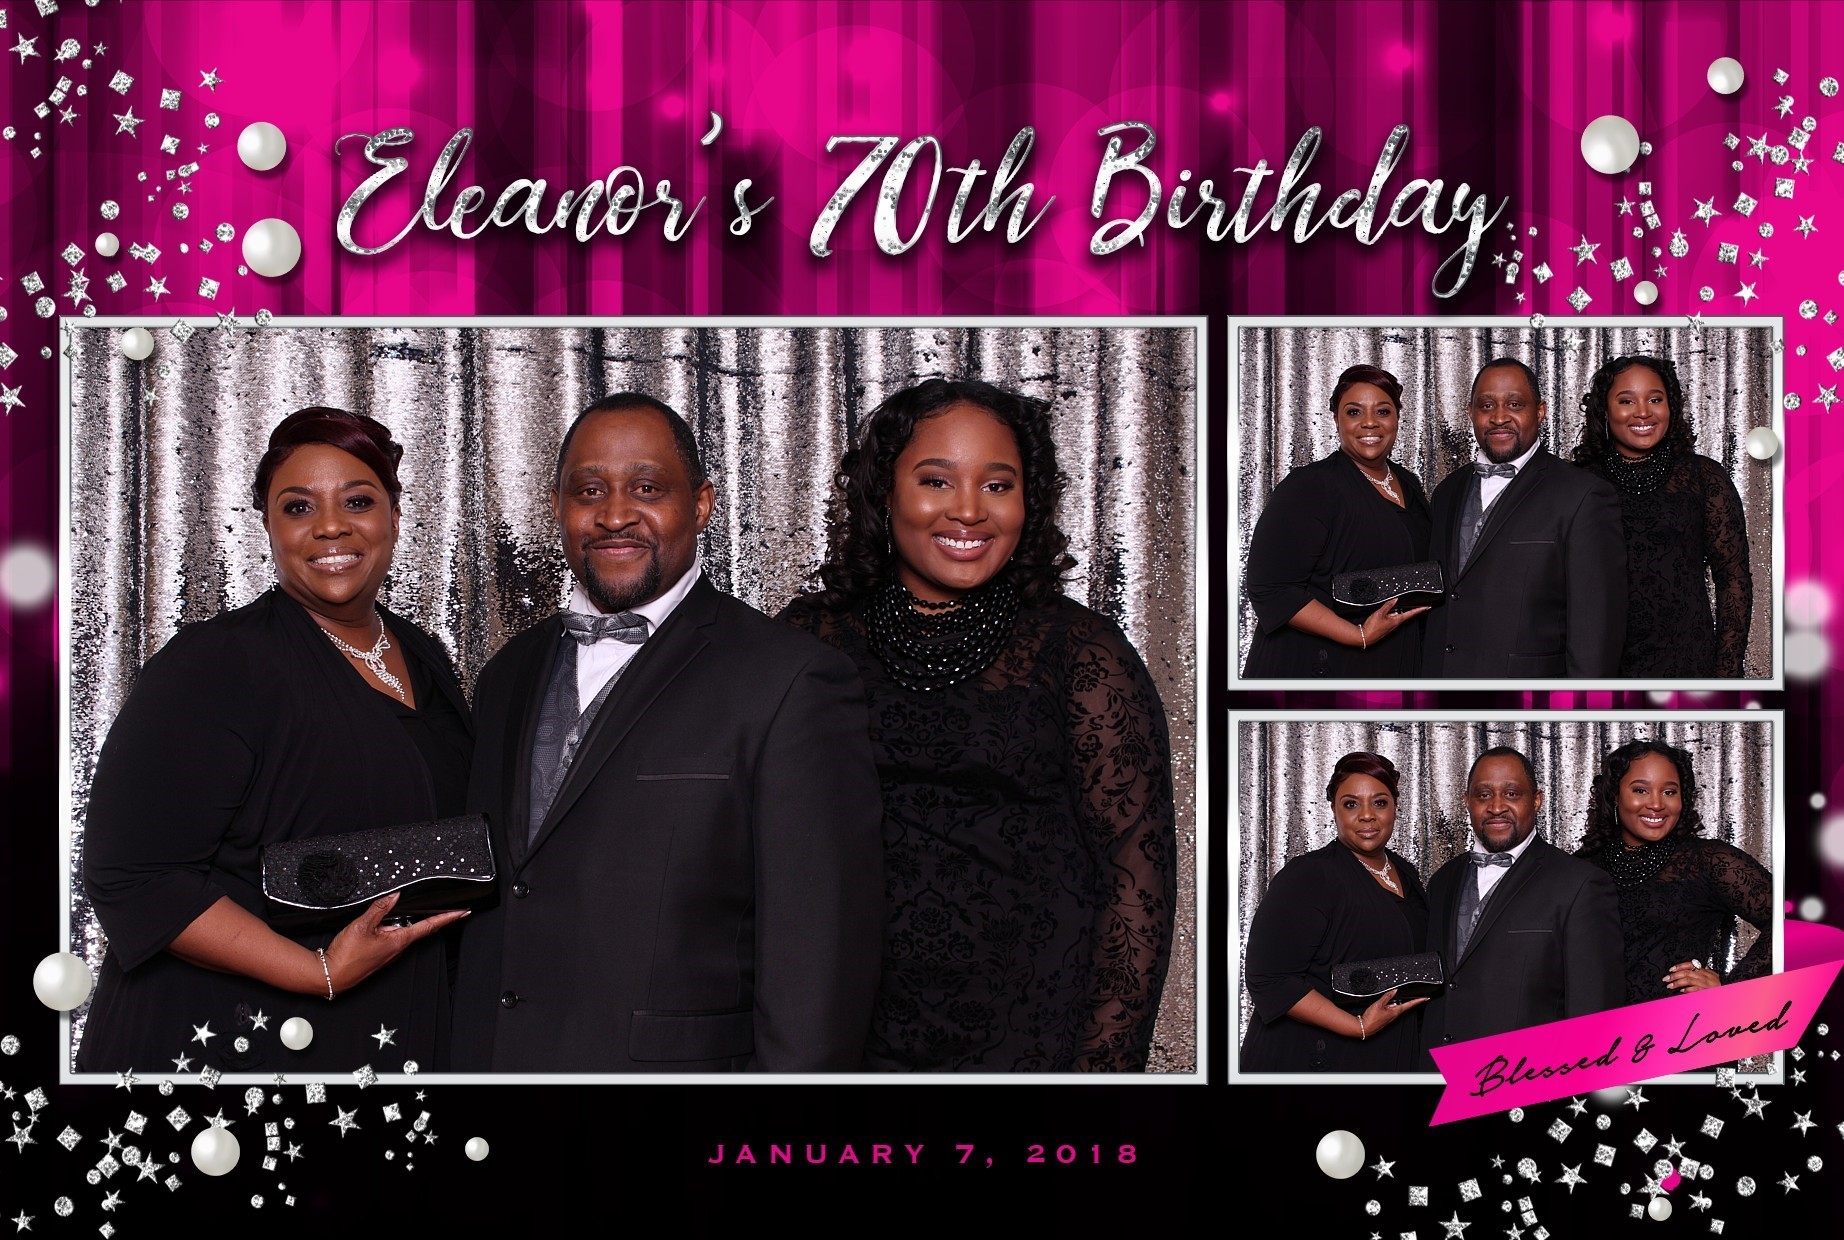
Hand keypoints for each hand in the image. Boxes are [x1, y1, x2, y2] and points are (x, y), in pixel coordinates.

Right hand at [322, 893, 468, 994]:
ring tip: (391, 913)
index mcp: (399, 941)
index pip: (430, 926)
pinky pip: (391, 937)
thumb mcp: (362, 926)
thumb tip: (394, 896)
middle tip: (436, 904)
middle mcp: (398, 949)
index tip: (463, 911)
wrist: (331, 976)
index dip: (448, 917)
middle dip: (425, 916)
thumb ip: (379, 909)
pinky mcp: (380, 955)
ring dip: (402, 922)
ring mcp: (389, 953)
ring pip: (402, 932)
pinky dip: (391, 928)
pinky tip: (381, 924)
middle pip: (417, 927)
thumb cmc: (346, 956)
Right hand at [1355, 599, 1430, 647]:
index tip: (1427, 607)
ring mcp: (1391, 625)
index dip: (1419, 609)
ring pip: (1398, 616)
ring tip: (1399, 606)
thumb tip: (1395, 599)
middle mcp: (1396, 623)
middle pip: (1406, 614)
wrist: (1365, 637)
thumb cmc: (1372, 627)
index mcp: (1396, 620)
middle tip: (1418, 605)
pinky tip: (1389, 612)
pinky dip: (1393, 614)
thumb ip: (1388, 605)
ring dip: (1400, 611)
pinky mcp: (1387, 626)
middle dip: (1411, 609)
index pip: (1411, 613)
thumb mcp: (1380, 613)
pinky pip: (1393, 618)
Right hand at [1358, 987, 1428, 1036]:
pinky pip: (1391, 1009)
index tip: (1425, 998)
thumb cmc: (1372, 1018)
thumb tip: (1394, 990)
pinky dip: (1391, 1005)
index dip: (1418, 1001)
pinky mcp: (1386, 1017)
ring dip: (1397, 1002)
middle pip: (1404, 1005)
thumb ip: (1387, 996)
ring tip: (1393, 997)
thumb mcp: (1379, 1004)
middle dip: (1407, 1000)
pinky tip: (1386, 1003)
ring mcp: (1390, 1016)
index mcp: (1395, 1011)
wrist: (1365, 1027)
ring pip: (1396, 1007)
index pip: (1410, 1005)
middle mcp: (1394, 1015)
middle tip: (1414, 995)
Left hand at [1663, 959, 1720, 992]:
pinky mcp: (1707, 991)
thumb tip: (1692, 966)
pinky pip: (1695, 989)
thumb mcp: (1712, 975)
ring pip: (1689, 980)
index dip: (1679, 966)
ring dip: (1678, 983)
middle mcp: (1705, 976)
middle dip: (1674, 976)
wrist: (1729, 992)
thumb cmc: (1719, 985)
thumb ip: (1703, 971)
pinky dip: (1687, 989)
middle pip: (1687, 973)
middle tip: (1666, 979)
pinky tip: (1681, 991)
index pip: (1690, 965)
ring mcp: (1706, 983)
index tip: (1670, 969)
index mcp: (1705, 971)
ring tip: (1670, 985)